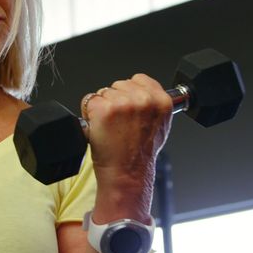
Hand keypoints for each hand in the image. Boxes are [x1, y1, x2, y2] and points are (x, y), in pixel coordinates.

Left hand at [81, 74, 172, 221]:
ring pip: (104, 92)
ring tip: (112, 127)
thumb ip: (155, 105)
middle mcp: (144, 99)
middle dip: (116, 100)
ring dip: (103, 106)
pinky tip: (101, 127)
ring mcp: (123, 103)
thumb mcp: (161, 126)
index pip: (139, 79)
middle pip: (119, 84)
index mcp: (162, 101)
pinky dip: (90, 113)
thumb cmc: (140, 155)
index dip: (131, 93)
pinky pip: (90, 100)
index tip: (130, 108)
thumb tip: (145, 93)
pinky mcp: (104, 109)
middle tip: (120, 123)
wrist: (126, 173)